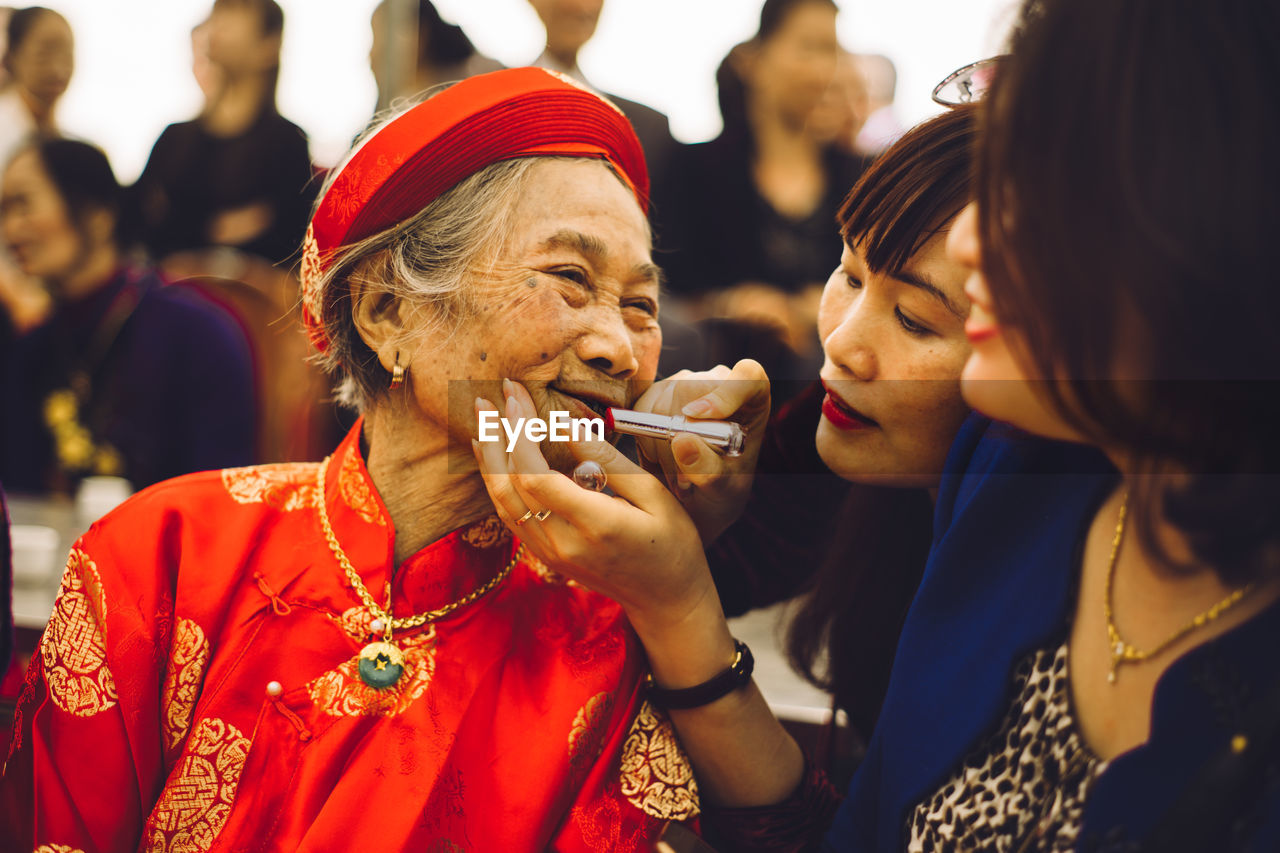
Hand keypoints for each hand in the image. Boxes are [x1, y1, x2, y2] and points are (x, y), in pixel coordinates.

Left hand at [471, 379, 718, 631]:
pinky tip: (490, 454)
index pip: (537, 477)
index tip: (516, 397)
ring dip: (488, 456)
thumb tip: (567, 424)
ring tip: (481, 416)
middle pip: (511, 485)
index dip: (519, 434)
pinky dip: (495, 480)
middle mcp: (563, 542)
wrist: (665, 599)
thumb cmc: (671, 541)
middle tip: (488, 397)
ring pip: (502, 500)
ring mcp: (549, 553)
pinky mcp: (544, 555)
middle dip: (497, 436)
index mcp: (595, 524)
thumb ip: (608, 460)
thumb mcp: (653, 493)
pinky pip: (509, 514)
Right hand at [632, 359, 769, 543]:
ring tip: (676, 474)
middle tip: (683, 479)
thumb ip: (709, 470)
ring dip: (661, 446)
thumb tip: (682, 440)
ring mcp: (686, 384)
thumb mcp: (721, 492)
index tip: (699, 418)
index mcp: (752, 402)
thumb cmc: (720, 492)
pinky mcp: (656, 393)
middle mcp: (720, 384)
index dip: (725, 393)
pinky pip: (640, 411)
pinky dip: (645, 441)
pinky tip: (661, 461)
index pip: (748, 377)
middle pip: (690, 390)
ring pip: (660, 404)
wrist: (695, 498)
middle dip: (678, 437)